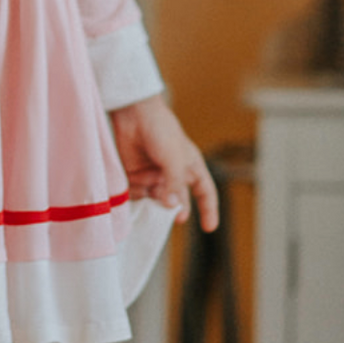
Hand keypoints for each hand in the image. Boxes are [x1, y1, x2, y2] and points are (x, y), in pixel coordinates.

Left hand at [109, 94, 218, 231]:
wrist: (133, 115)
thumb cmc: (161, 131)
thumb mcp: (174, 158)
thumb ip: (175, 184)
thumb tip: (172, 207)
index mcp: (190, 167)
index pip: (205, 193)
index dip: (208, 210)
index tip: (210, 228)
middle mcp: (173, 174)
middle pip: (178, 202)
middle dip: (174, 210)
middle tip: (171, 217)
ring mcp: (154, 176)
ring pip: (155, 201)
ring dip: (152, 201)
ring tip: (150, 187)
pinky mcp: (135, 175)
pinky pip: (137, 194)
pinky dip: (136, 194)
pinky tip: (134, 183)